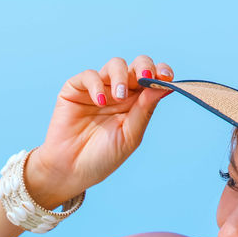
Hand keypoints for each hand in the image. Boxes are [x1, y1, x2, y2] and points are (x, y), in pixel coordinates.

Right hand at [28, 55, 175, 200]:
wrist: (71, 171)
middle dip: (144, 67)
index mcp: (136, 103)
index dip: (160, 73)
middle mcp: (119, 92)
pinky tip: (99, 102)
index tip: (166, 77)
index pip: (152, 80)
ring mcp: (98, 89)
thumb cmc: (102, 157)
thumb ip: (145, 111)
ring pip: (115, 65)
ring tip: (119, 97)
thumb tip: (165, 87)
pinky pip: (89, 76)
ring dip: (121, 76)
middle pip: (137, 65)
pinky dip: (97, 85)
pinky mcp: (76, 89)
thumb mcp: (129, 136)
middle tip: (145, 78)